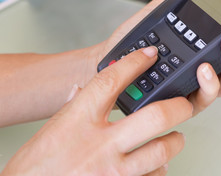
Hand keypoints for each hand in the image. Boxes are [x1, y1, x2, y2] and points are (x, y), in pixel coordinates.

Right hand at [1, 47, 191, 175]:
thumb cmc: (37, 164)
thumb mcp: (55, 127)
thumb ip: (75, 106)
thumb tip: (84, 89)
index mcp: (79, 120)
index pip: (112, 81)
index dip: (134, 63)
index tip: (149, 56)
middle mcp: (99, 144)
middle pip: (155, 116)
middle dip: (177, 107)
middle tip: (183, 104)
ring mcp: (112, 171)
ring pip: (162, 150)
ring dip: (173, 142)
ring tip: (174, 138)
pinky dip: (159, 169)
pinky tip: (155, 164)